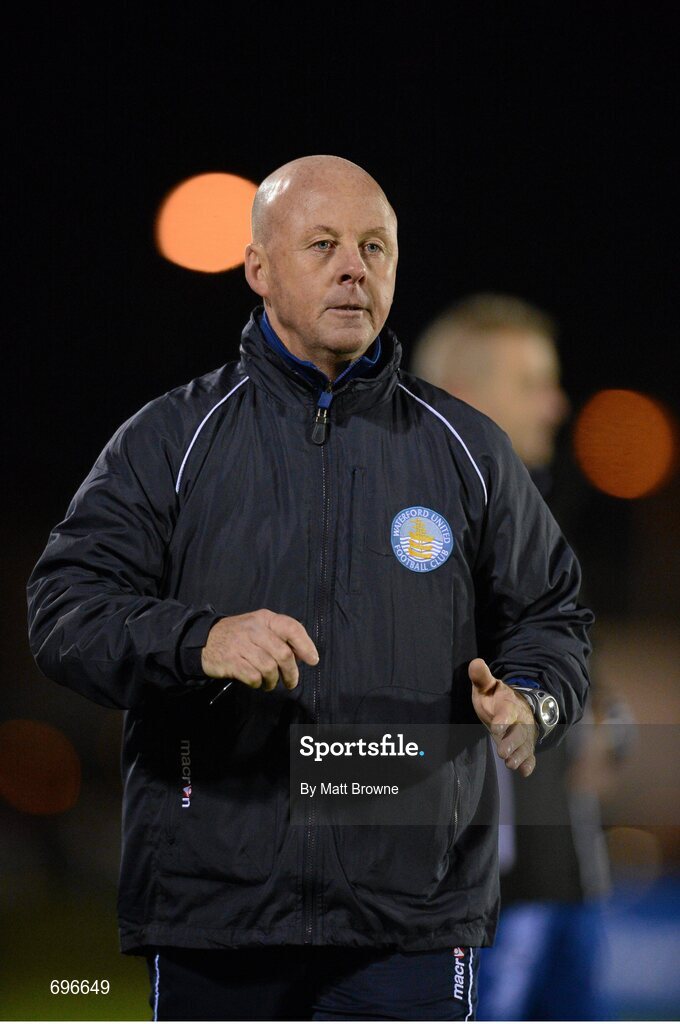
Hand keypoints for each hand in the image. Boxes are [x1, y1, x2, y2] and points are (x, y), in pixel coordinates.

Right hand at [201, 610, 318, 690]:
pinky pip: (253, 676)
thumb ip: (279, 637)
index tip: (313, 660)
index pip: (292, 627)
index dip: (306, 645)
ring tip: (270, 683)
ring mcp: (241, 645)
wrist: (204, 640)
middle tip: (291, 682)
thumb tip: (303, 655)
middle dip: (291, 672)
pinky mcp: (231, 661)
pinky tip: (257, 683)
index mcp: (264, 618)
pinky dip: (259, 683)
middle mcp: (254, 629)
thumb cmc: (238, 636)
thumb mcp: (258, 627)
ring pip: (269, 668)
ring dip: (273, 680)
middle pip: (283, 653)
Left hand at [469, 658, 538, 777]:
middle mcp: (519, 721)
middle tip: (503, 753)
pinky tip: (525, 771)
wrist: (517, 705)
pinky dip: (529, 763)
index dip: (502, 720)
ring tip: (511, 764)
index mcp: (508, 705)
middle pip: (518, 733)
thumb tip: (475, 662)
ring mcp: (523, 735)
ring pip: (524, 746)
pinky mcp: (525, 746)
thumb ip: (482, 677)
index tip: (496, 727)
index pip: (506, 713)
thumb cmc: (496, 697)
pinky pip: (530, 755)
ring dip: (519, 755)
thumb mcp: (488, 686)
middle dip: (511, 743)